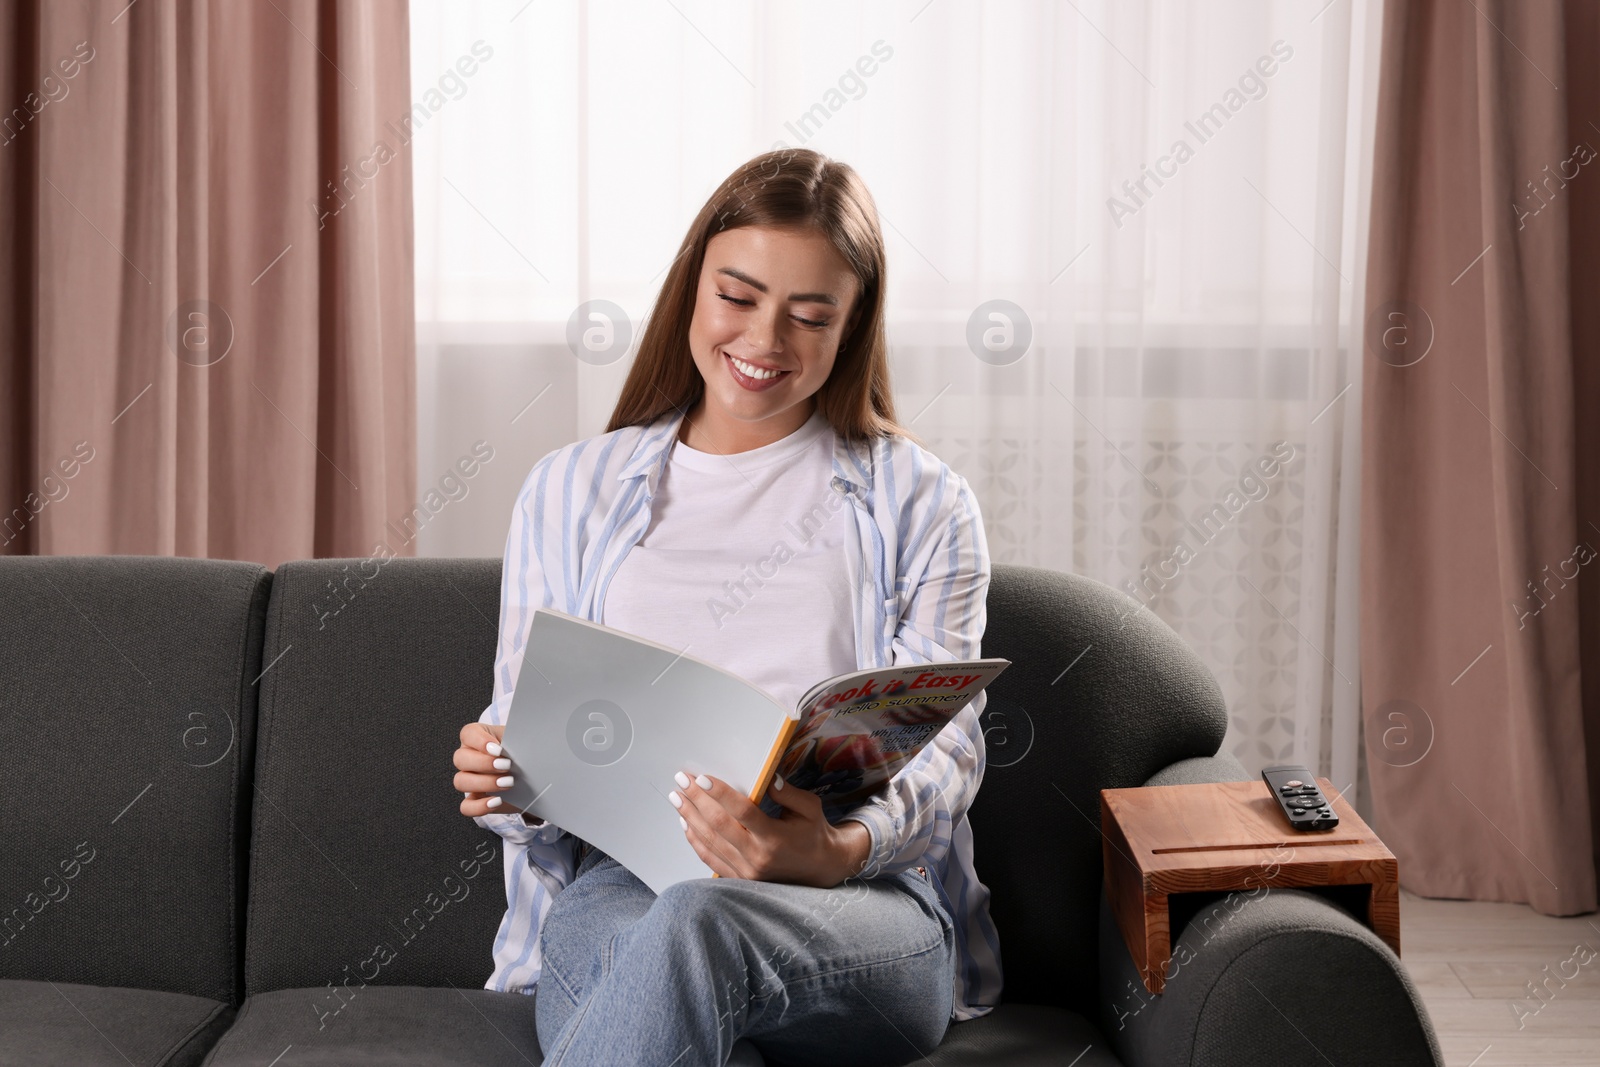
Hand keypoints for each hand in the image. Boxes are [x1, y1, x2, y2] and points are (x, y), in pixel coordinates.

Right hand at [454, 722, 529, 820]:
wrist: (533, 774)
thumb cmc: (523, 751)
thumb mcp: (522, 740)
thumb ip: (519, 737)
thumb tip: (525, 740)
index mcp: (478, 737)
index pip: (468, 733)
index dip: (480, 741)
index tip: (498, 749)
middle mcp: (469, 757)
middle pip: (460, 759)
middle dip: (484, 763)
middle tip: (506, 766)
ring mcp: (469, 779)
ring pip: (460, 782)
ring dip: (484, 783)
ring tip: (507, 783)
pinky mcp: (475, 799)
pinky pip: (466, 807)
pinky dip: (480, 806)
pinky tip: (497, 801)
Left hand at [671, 772, 870, 887]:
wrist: (820, 869)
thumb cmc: (814, 833)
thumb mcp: (810, 809)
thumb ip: (788, 793)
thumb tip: (768, 777)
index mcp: (775, 838)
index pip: (742, 812)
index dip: (720, 793)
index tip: (701, 778)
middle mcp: (757, 857)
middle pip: (719, 825)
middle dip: (696, 800)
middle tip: (681, 781)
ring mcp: (746, 871)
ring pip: (710, 842)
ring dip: (690, 818)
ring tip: (677, 798)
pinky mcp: (739, 878)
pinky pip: (710, 858)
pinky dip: (695, 840)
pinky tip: (685, 823)